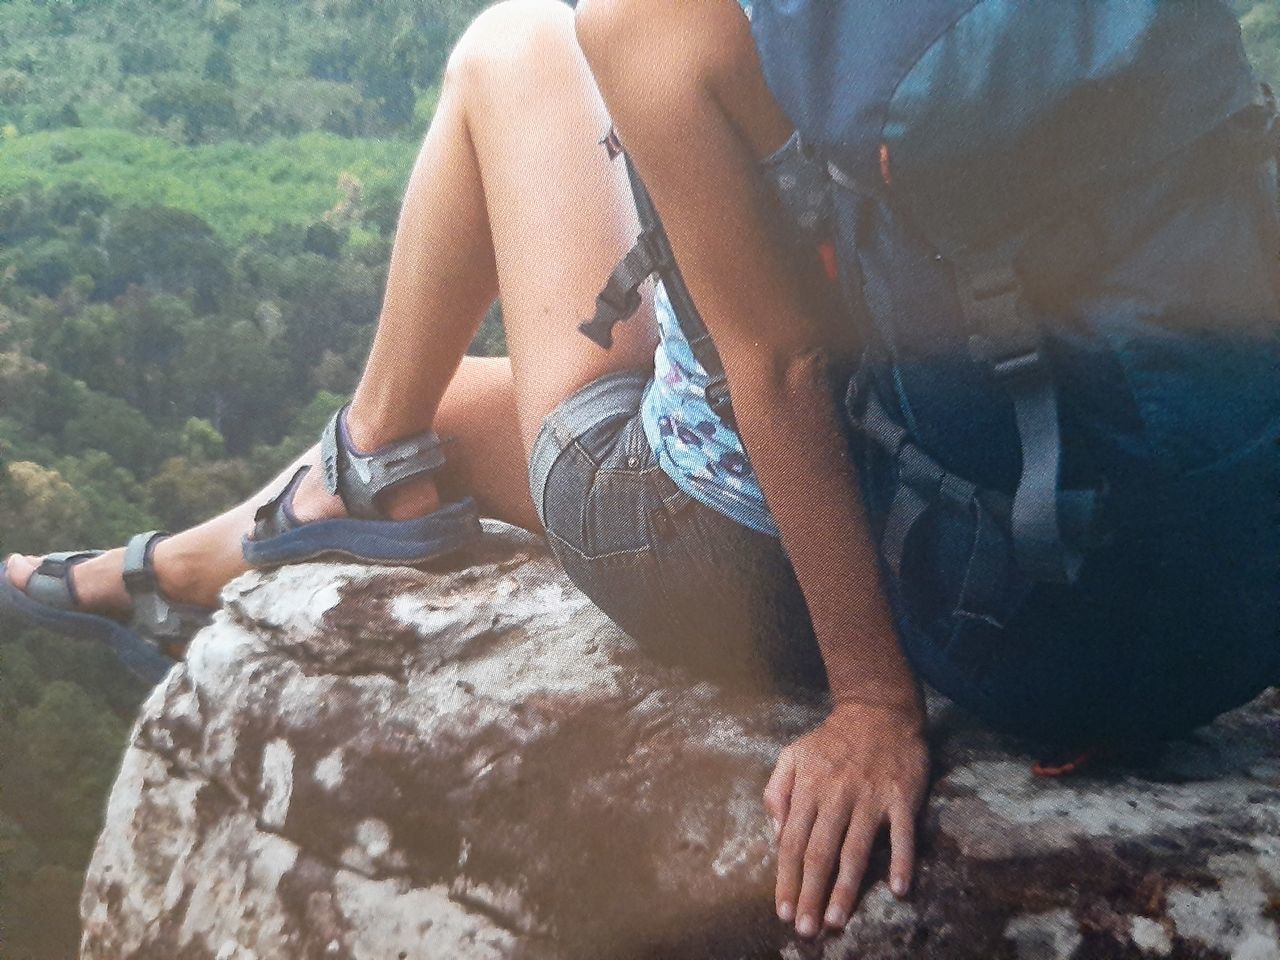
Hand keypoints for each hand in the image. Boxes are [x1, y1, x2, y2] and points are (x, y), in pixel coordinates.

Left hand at [764, 702, 929, 937]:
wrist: (879, 709)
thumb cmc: (832, 739)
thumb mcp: (793, 755)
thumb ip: (777, 791)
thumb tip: (775, 834)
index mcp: (808, 788)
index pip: (791, 842)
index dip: (785, 879)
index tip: (782, 910)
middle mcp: (837, 796)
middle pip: (820, 853)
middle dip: (811, 894)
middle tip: (806, 929)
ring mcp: (871, 797)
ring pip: (856, 850)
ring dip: (847, 888)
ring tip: (837, 920)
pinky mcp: (902, 796)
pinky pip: (903, 834)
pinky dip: (902, 861)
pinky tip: (898, 888)